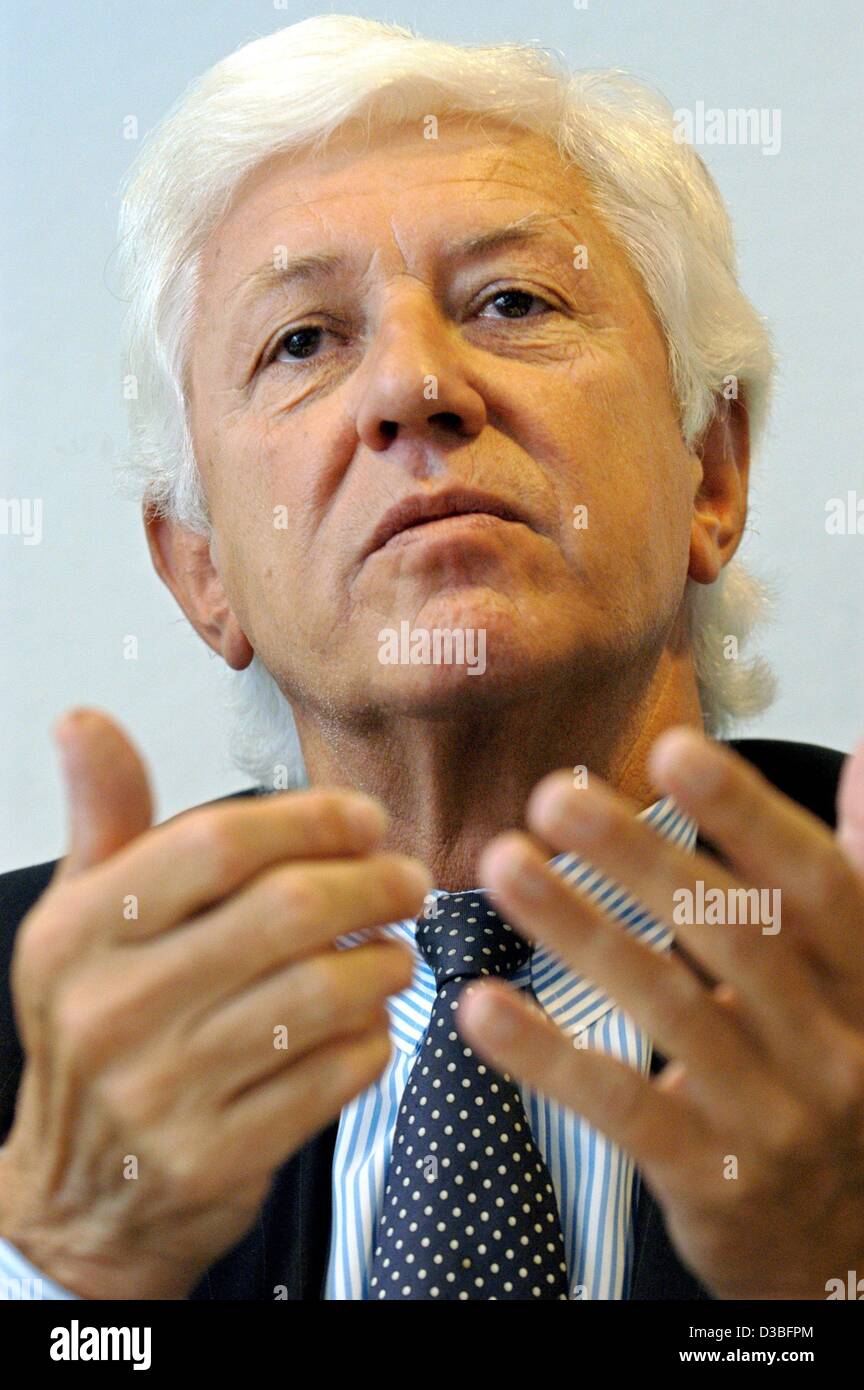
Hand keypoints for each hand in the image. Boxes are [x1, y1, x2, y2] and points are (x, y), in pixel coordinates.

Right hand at [0, 710, 430, 1298]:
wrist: (79, 1190)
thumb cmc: (101, 1025)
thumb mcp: (83, 918)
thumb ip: (106, 819)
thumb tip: (83, 720)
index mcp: (78, 933)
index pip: (217, 844)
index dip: (312, 821)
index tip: (365, 819)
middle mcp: (112, 1011)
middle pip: (289, 913)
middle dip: (375, 884)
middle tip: (410, 880)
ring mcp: (163, 1092)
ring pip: (325, 996)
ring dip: (385, 962)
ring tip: (394, 950)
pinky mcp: (218, 1157)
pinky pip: (336, 1077)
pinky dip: (374, 1039)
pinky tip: (370, 1022)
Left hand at [459, 728, 863, 1299]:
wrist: (841, 1246)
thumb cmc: (831, 1070)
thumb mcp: (862, 974)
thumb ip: (859, 865)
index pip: (815, 883)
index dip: (747, 814)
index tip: (671, 751)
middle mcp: (836, 1047)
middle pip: (734, 935)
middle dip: (639, 859)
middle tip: (551, 799)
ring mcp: (776, 1117)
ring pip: (669, 1010)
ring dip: (577, 931)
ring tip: (505, 867)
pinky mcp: (711, 1178)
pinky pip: (620, 1107)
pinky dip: (546, 1056)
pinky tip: (479, 1007)